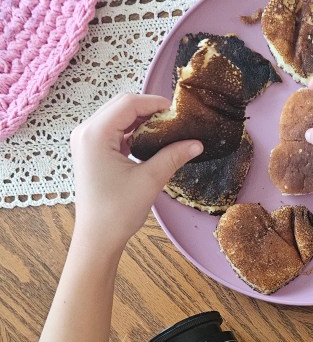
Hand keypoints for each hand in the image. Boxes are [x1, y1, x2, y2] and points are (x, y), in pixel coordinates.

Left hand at [70, 93, 202, 252]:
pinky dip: (132, 132)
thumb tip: (197, 143)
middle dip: (148, 109)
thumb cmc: (117, 212)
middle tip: (174, 121)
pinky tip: (149, 141)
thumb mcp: (149, 180)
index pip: (128, 103)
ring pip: (117, 117)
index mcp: (94, 134)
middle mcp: (85, 132)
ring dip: (141, 120)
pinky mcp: (90, 151)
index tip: (177, 112)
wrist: (97, 238)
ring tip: (165, 130)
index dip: (155, 103)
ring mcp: (85, 141)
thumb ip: (173, 156)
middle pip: (121, 106)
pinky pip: (113, 131)